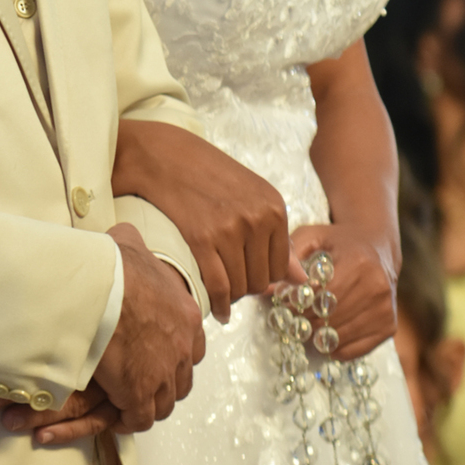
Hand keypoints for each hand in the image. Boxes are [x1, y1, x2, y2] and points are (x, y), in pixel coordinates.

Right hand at [0, 227, 205, 446]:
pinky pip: (140, 418)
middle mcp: (183, 346)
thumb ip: (135, 244)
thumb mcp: (129, 243)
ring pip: (164, 402)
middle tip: (142, 380)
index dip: (176, 353)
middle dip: (164, 382)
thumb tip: (126, 237)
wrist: (98, 288)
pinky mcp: (140, 393)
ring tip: (128, 400)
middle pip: (181, 378)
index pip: (193, 345)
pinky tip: (117, 414)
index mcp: (186, 314)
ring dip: (148, 403)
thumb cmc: (112, 264)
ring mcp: (164, 372)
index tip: (158, 354)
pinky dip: (130, 419)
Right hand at [113, 121, 292, 321]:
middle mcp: (257, 218)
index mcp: (274, 206)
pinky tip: (217, 309)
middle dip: (247, 287)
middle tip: (231, 282)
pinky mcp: (201, 238)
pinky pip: (219, 286)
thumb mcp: (251, 195)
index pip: (281, 266)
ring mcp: (230, 229)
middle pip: (262, 280)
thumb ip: (276, 237)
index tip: (248, 275)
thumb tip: (301, 279)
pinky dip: (219, 304)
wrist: (163, 155)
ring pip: (241, 287)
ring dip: (232, 296)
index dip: (264, 277)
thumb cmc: (207, 173)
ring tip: (221, 292)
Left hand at [290, 222, 396, 360]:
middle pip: (328, 319)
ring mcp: (385, 310)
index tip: (284, 301)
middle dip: (303, 320)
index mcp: (359, 264)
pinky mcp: (389, 327)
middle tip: (290, 316)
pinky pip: (351, 350)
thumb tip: (264, 287)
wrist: (378, 249)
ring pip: (337, 337)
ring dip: (315, 335)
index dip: (296, 303)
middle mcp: (377, 288)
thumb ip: (289, 257)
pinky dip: (332, 345)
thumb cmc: (338, 242)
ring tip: (304, 322)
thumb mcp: (313, 237)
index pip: (319, 297)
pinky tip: (324, 331)